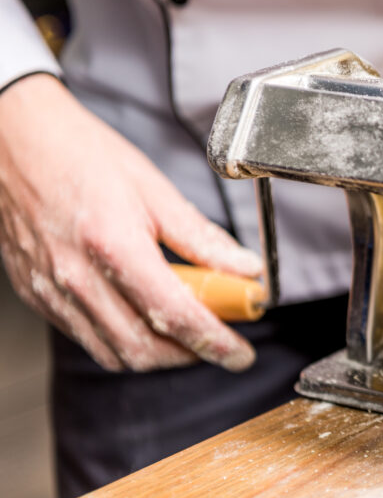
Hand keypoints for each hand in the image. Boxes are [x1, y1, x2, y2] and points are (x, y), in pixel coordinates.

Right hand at [0, 74, 261, 371]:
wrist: (15, 141)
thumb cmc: (81, 155)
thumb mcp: (154, 189)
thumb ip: (201, 236)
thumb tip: (244, 268)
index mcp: (113, 244)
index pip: (173, 314)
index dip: (214, 341)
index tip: (240, 353)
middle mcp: (76, 276)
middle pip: (143, 348)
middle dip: (190, 356)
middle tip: (220, 343)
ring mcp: (51, 291)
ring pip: (113, 353)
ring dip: (159, 355)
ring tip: (188, 334)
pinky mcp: (36, 296)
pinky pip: (87, 338)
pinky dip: (123, 342)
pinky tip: (144, 319)